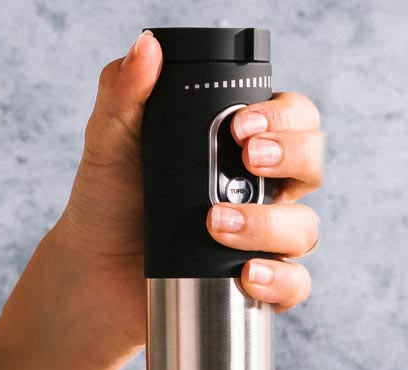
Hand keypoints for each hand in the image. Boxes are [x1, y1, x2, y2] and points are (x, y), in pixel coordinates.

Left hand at [0, 31, 325, 367]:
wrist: (94, 269)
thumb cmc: (109, 200)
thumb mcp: (110, 140)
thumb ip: (125, 92)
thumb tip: (145, 47)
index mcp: (239, 145)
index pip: (291, 116)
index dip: (282, 116)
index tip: (242, 125)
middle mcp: (262, 188)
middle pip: (313, 163)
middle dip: (292, 156)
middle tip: (248, 158)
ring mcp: (264, 238)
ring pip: (305, 227)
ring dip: (270, 224)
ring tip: (216, 224)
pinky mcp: (257, 284)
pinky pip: (294, 285)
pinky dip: (279, 281)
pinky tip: (246, 273)